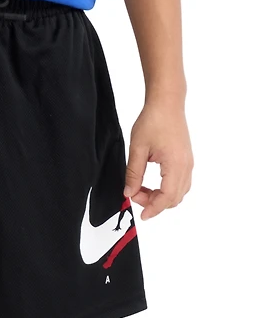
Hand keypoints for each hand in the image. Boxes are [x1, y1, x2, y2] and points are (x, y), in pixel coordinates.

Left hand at [124, 101, 193, 220]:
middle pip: (174, 198)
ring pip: (178, 193)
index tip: (142, 215)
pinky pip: (180, 183)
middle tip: (134, 194)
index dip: (153, 209)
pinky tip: (151, 184)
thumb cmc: (154, 120)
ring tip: (141, 189)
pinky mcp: (186, 160)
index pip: (167, 197)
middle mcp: (186, 166)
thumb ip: (133, 173)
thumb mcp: (137, 148)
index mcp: (175, 164)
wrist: (167, 103)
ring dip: (160, 197)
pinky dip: (166, 190)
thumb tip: (128, 193)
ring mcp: (188, 163)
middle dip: (154, 203)